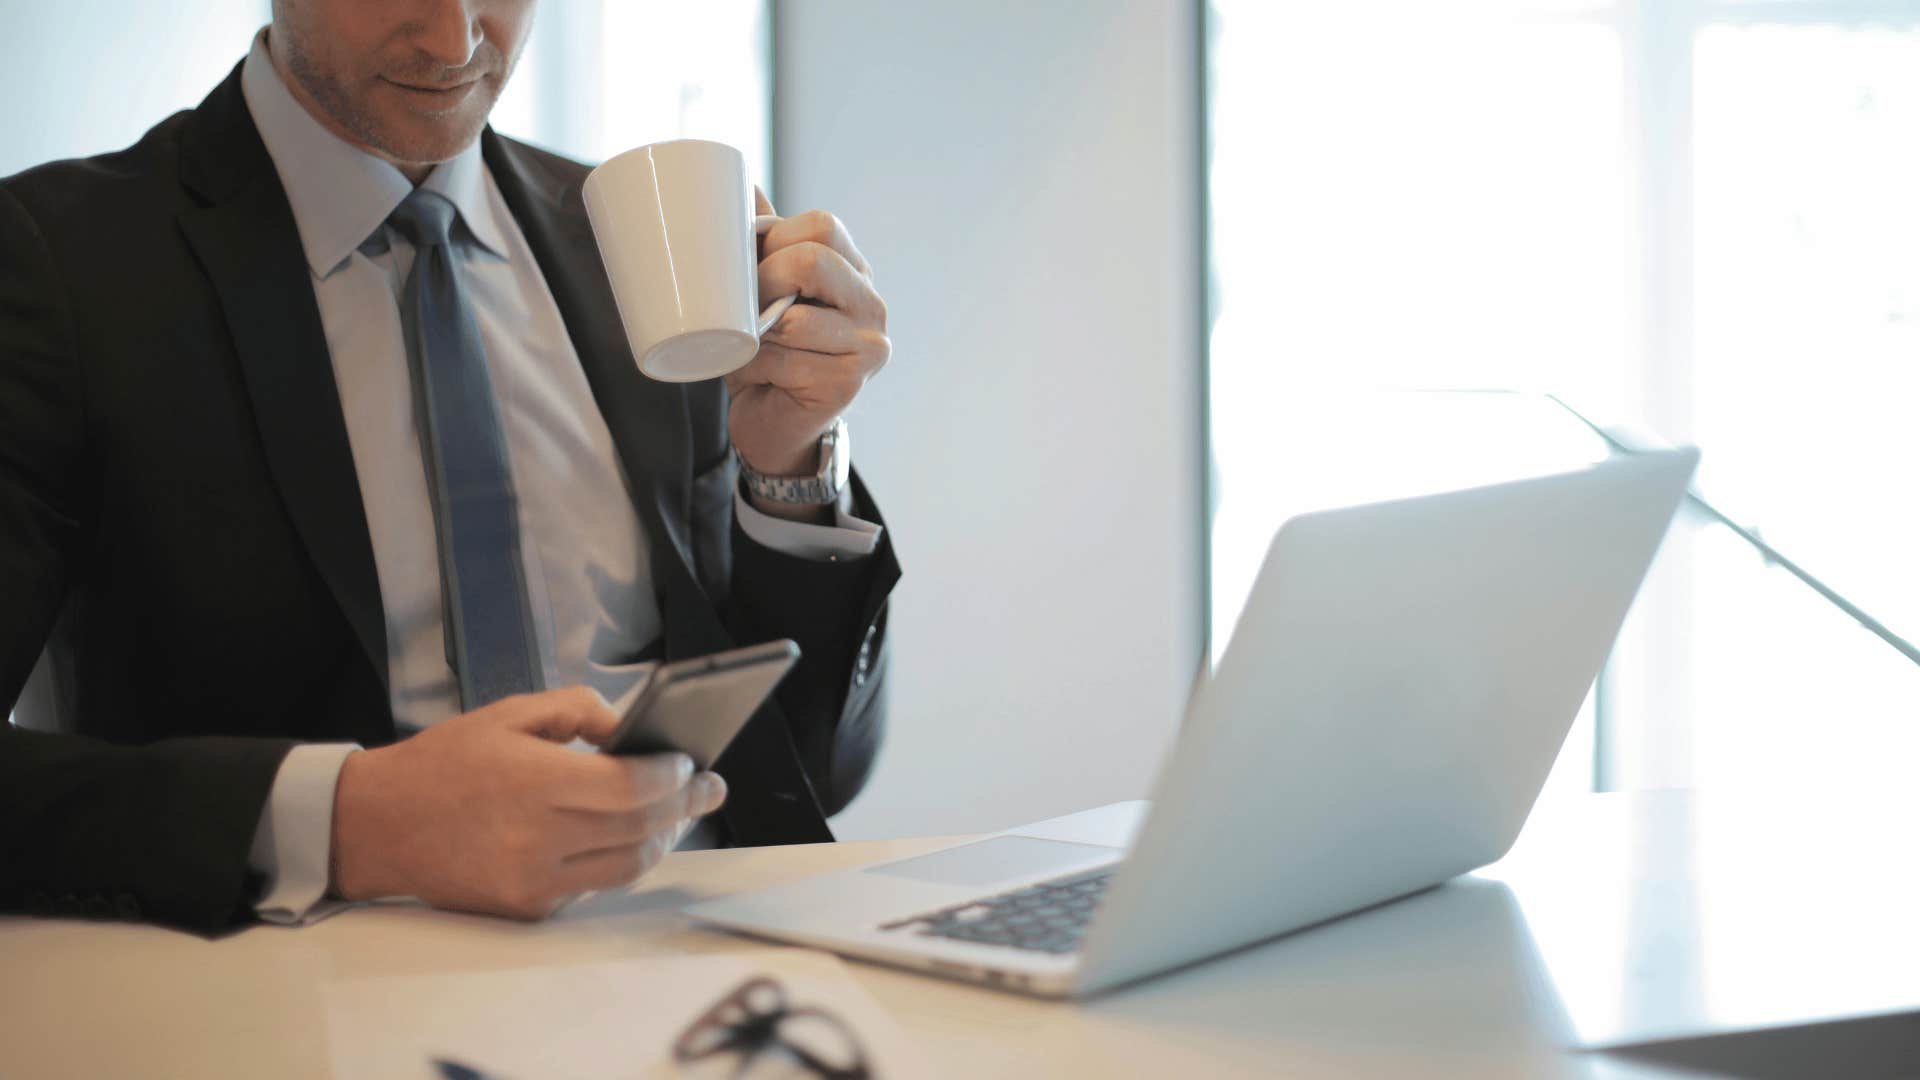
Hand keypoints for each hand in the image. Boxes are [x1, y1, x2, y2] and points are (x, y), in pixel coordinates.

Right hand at [328, 687, 727, 919]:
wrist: (377, 825)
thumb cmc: (442, 764)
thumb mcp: (508, 715)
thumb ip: (576, 710)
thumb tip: (628, 728)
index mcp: (535, 784)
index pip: (632, 788)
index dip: (672, 777)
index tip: (689, 762)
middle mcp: (538, 838)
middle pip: (641, 828)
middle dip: (685, 806)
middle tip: (709, 788)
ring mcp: (534, 880)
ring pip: (628, 866)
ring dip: (662, 838)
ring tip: (678, 814)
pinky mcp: (528, 908)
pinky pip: (595, 886)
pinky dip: (620, 860)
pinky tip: (629, 836)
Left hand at [725, 190, 888, 499]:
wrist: (771, 423)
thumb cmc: (763, 349)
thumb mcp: (760, 289)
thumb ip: (758, 240)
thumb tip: (735, 178)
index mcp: (853, 270)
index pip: (822, 225)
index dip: (774, 238)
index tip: (747, 263)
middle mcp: (871, 304)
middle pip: (813, 261)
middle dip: (763, 279)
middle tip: (740, 304)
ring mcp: (868, 346)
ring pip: (793, 318)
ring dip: (753, 333)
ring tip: (745, 345)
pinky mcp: (849, 384)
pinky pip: (787, 360)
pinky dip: (756, 366)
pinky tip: (757, 375)